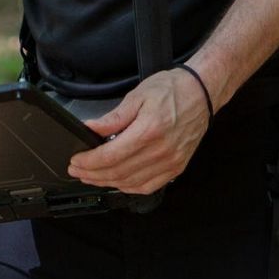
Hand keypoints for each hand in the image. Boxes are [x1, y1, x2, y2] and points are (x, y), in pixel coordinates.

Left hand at [67, 68, 212, 194]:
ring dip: (107, 183)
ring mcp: (170, 162)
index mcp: (148, 131)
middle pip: (117, 173)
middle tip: (77, 171)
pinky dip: (128, 187)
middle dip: (92, 174)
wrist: (202, 92)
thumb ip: (113, 118)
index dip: (88, 162)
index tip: (75, 161)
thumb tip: (91, 129)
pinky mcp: (176, 168)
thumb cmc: (173, 90)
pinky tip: (116, 182)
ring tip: (92, 177)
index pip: (109, 156)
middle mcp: (160, 151)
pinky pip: (148, 186)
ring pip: (130, 183)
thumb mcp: (137, 96)